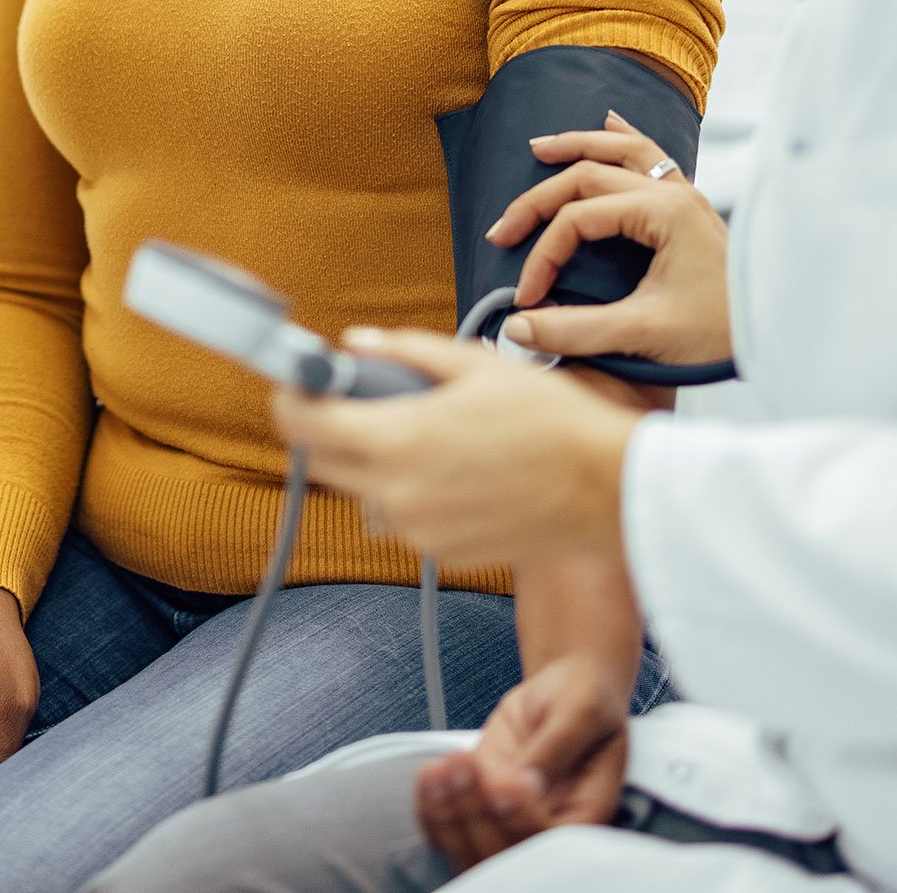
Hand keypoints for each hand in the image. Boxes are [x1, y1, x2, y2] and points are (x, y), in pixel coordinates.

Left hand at [273, 332, 641, 568]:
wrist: (606, 489)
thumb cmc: (550, 421)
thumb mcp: (476, 364)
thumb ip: (406, 351)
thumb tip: (357, 343)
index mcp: (398, 441)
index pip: (305, 424)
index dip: (290, 397)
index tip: (295, 381)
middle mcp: (396, 494)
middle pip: (324, 462)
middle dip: (328, 427)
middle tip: (354, 398)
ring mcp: (417, 531)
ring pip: (364, 491)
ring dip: (374, 461)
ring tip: (425, 432)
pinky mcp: (442, 553)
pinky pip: (404, 516)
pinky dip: (411, 489)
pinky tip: (456, 466)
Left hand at [415, 655, 630, 868]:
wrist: (561, 689)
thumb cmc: (584, 697)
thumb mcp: (582, 709)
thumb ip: (559, 745)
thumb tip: (529, 781)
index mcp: (584, 815)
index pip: (551, 840)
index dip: (522, 819)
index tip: (503, 782)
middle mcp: (545, 830)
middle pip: (506, 854)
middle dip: (477, 814)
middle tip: (463, 766)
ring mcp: (508, 823)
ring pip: (471, 850)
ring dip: (448, 814)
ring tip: (440, 769)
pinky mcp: (479, 809)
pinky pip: (447, 832)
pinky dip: (431, 811)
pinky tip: (430, 777)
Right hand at [491, 110, 733, 366]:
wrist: (776, 331)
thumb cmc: (720, 333)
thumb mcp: (643, 333)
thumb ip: (576, 330)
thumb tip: (517, 327)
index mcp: (663, 212)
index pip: (578, 219)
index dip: (543, 255)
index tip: (527, 296)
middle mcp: (673, 192)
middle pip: (589, 176)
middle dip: (540, 199)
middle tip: (502, 229)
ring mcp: (685, 194)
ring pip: (622, 150)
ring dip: (578, 146)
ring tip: (540, 147)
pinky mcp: (690, 207)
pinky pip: (653, 155)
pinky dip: (625, 138)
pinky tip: (610, 122)